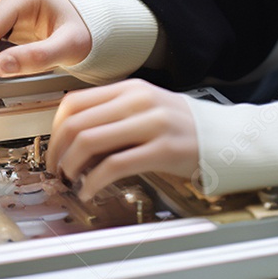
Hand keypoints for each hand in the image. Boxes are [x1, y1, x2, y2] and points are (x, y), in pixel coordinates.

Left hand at [46, 79, 198, 200]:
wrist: (224, 136)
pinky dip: (94, 181)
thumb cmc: (180, 126)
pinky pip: (115, 165)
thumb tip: (73, 137)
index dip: (55, 128)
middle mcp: (138, 101)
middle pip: (77, 122)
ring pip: (91, 141)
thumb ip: (113, 115)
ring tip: (71, 179)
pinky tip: (91, 189)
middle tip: (55, 168)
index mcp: (130, 88)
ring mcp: (151, 123)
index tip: (53, 147)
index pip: (75, 101)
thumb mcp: (145, 108)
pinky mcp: (163, 149)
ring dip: (71, 166)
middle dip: (57, 151)